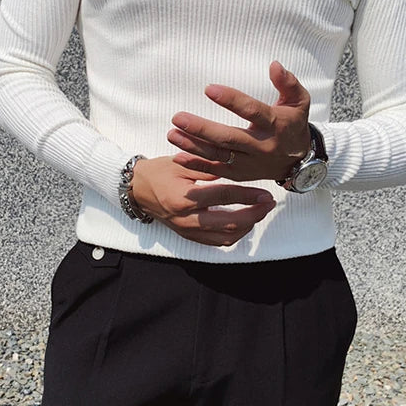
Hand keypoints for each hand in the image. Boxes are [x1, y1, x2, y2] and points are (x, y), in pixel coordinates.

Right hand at [131, 156, 275, 246]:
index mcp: (184, 199)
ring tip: (259, 212)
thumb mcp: (182, 163)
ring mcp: (187, 231)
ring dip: (247, 227)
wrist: (137, 189)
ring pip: (225, 238)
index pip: (223, 198)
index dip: (248, 196)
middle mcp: (186, 220)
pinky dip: (234, 234)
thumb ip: (208, 167)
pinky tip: (244, 222)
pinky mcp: (188, 236)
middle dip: (254, 215)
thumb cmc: (159, 172)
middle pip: (229, 224)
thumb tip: (236, 169)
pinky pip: (216, 242)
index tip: (266, 193)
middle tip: (268, 204)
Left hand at [167, 61, 311, 181]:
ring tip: (172, 134)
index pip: (252, 111)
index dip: (230, 100)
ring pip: (218, 155)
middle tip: (177, 117)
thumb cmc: (293, 124)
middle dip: (201, 128)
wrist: (298, 162)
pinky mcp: (240, 174)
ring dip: (193, 146)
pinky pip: (216, 171)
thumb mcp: (299, 101)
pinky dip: (196, 165)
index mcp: (275, 125)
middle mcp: (261, 146)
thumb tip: (274, 65)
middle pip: (228, 138)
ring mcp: (249, 163)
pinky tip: (177, 156)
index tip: (208, 89)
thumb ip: (288, 83)